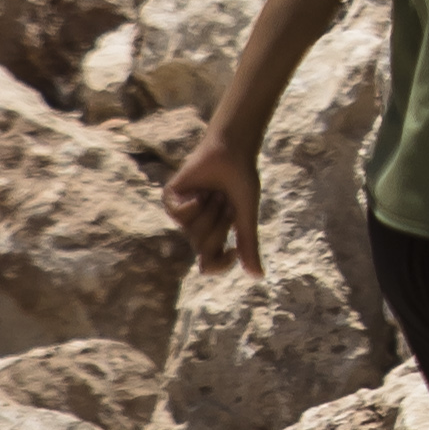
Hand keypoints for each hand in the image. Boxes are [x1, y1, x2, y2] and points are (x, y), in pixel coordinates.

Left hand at [166, 131, 266, 273]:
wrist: (231, 152)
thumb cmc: (241, 182)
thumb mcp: (246, 216)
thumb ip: (248, 245)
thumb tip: (258, 277)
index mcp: (216, 234)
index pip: (211, 264)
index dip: (220, 263)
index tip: (233, 252)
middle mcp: (196, 227)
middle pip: (202, 247)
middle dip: (219, 226)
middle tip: (226, 204)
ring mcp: (182, 214)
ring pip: (190, 230)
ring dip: (209, 211)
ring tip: (214, 193)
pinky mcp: (170, 199)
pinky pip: (178, 214)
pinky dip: (192, 204)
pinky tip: (199, 191)